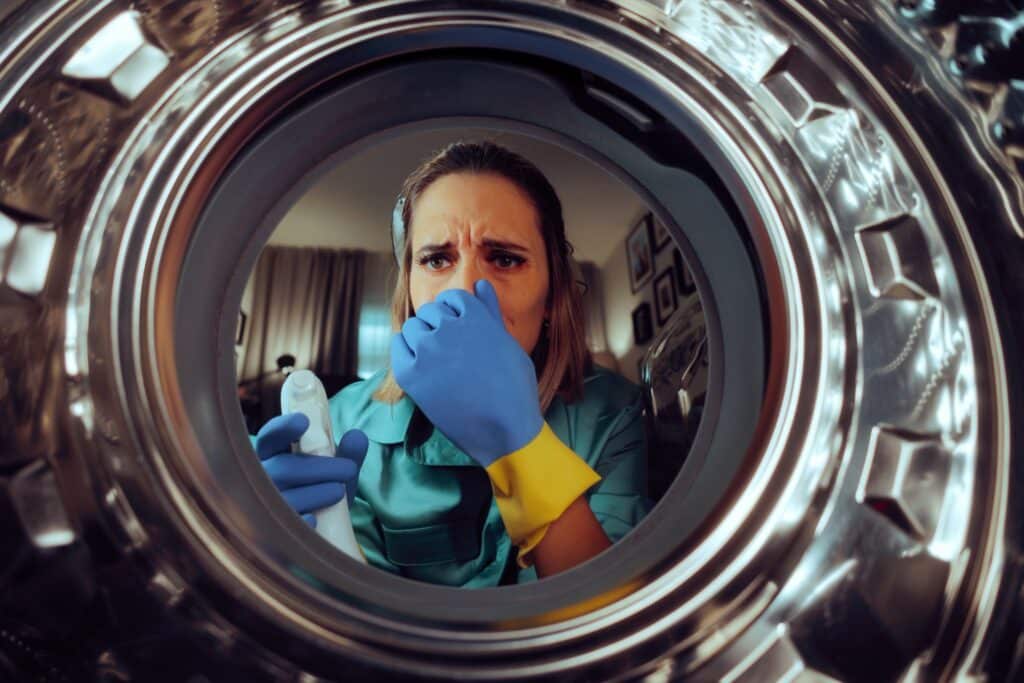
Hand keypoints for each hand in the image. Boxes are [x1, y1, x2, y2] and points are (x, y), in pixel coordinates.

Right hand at [255, 412, 367, 527]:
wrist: (323, 532)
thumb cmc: (323, 491)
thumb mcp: (338, 472)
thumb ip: (349, 453)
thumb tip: (357, 436)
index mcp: (273, 456)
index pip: (269, 437)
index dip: (283, 428)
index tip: (304, 421)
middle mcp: (261, 480)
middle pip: (284, 469)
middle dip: (321, 467)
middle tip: (349, 469)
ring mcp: (263, 508)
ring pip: (287, 497)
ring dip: (320, 492)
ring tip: (339, 492)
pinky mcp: (271, 534)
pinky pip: (289, 526)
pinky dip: (307, 521)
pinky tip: (317, 519)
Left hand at [390, 279, 542, 465]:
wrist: (505, 431)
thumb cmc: (514, 389)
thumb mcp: (507, 344)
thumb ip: (489, 312)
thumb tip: (479, 284)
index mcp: (476, 317)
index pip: (453, 298)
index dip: (455, 313)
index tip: (458, 331)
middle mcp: (450, 328)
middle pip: (431, 311)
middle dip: (439, 326)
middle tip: (450, 353)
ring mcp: (428, 350)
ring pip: (413, 327)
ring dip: (421, 338)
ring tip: (438, 361)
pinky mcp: (411, 374)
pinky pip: (398, 347)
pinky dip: (406, 352)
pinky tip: (421, 366)